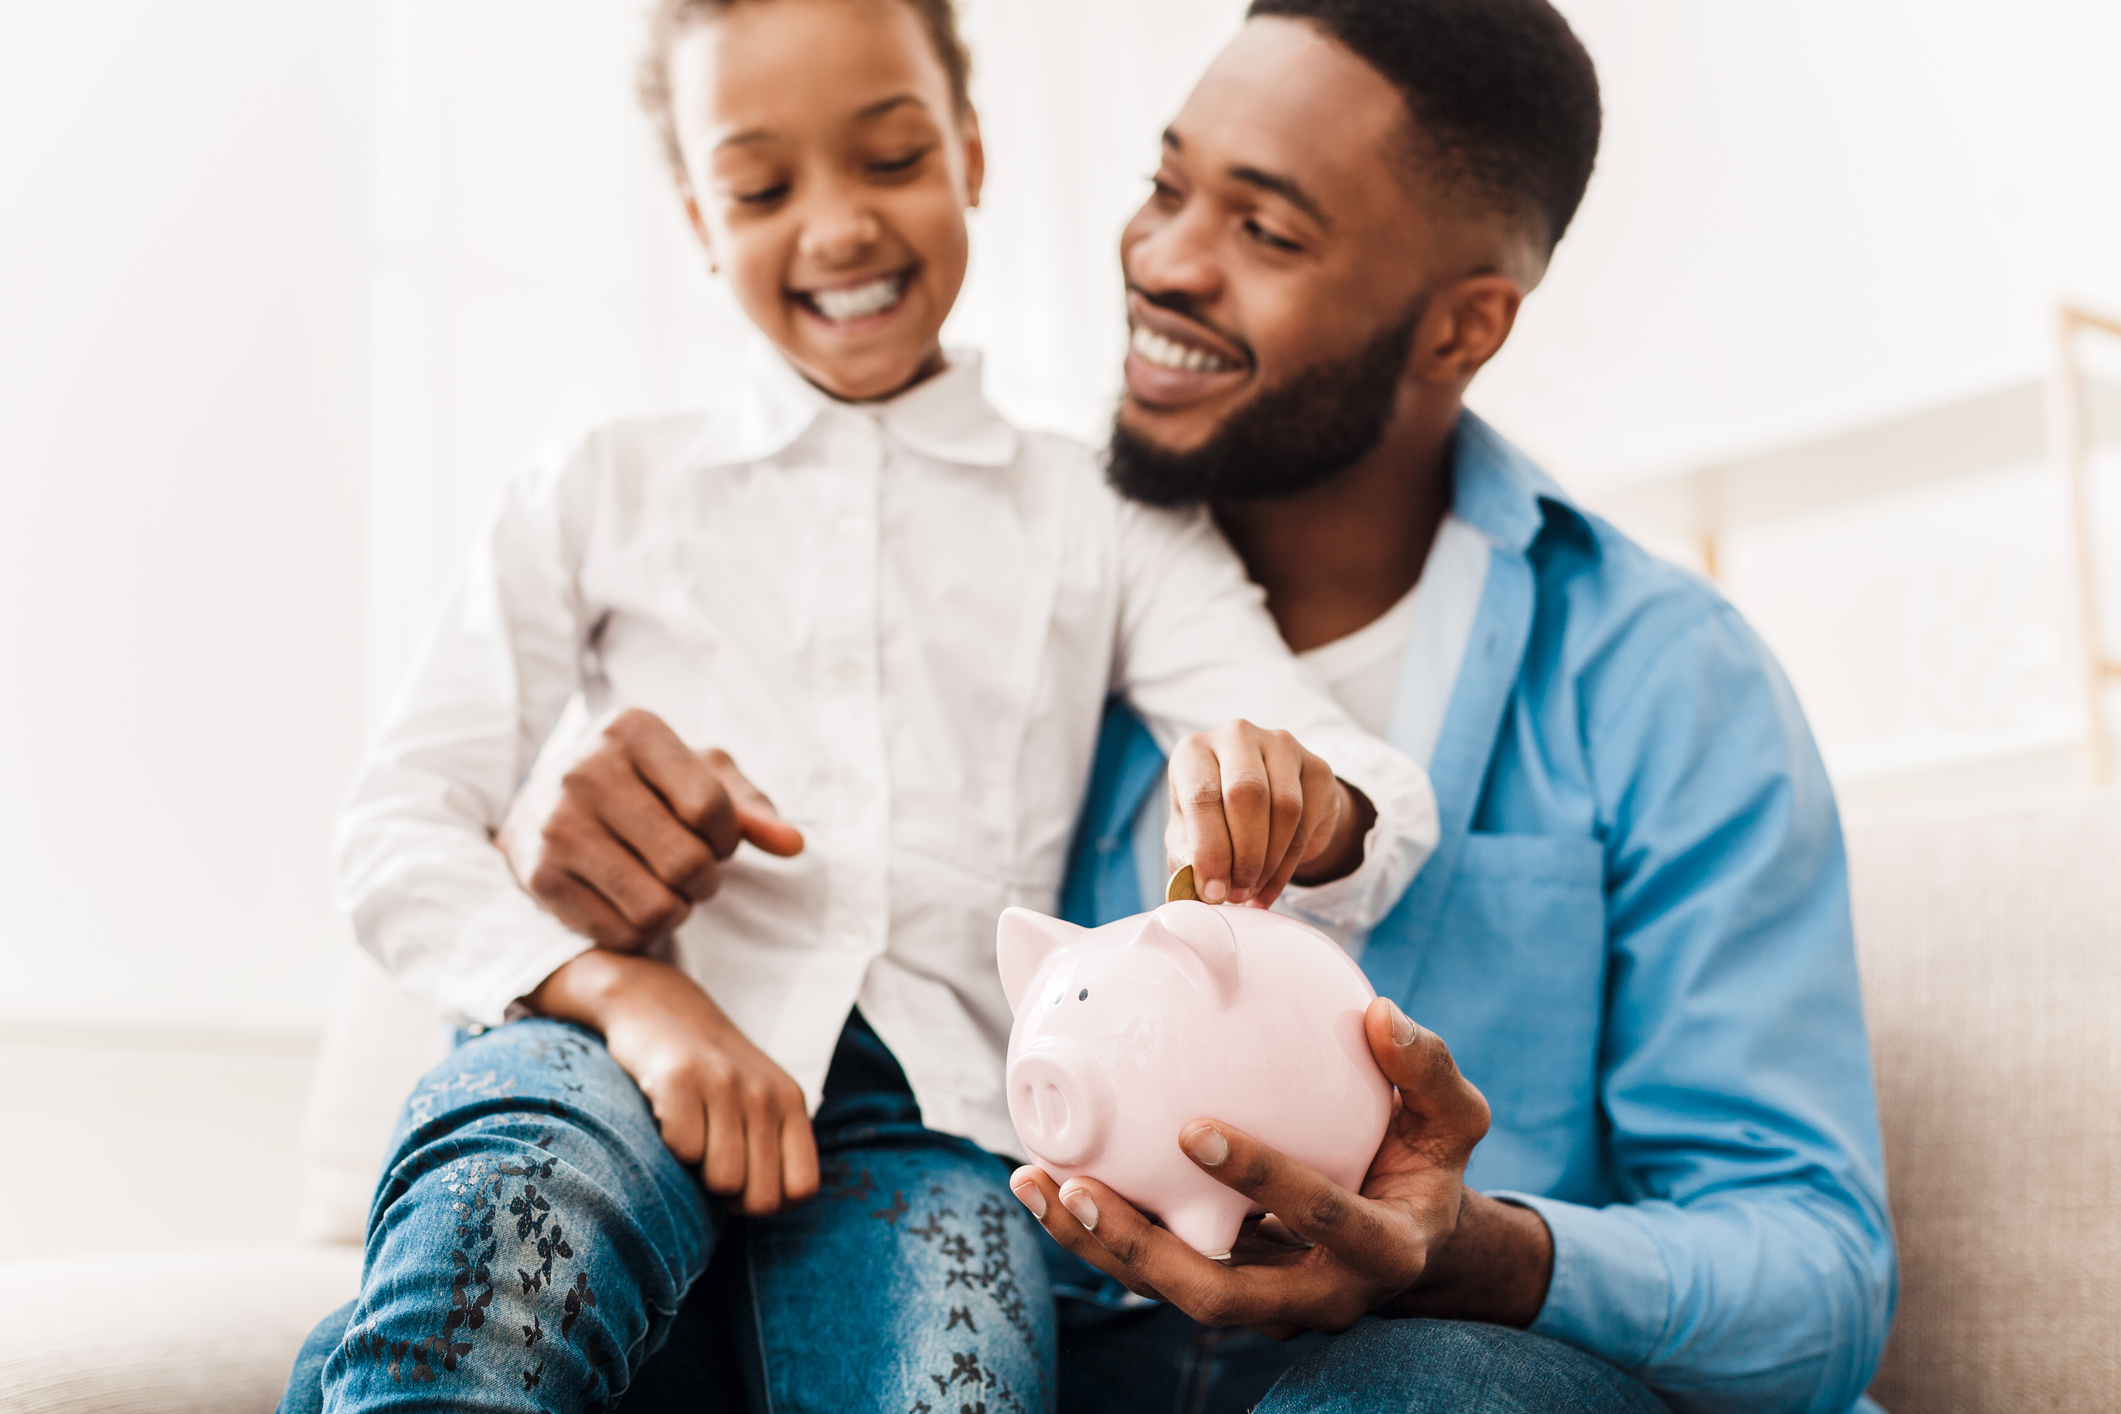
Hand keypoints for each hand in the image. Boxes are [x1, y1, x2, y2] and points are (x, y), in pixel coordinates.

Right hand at [498, 707, 804, 950]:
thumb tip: (792, 843)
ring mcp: (556, 826)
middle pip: (687, 862)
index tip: (717, 839)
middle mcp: (585, 772)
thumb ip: (749, 807)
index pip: (711, 807)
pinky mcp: (540, 877)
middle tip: (694, 873)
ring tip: (667, 888)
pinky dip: (644, 932)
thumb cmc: (640, 786)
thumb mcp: (696, 775)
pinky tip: (634, 904)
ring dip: (679, 910)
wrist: (540, 806)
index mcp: (631, 730)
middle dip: (707, 880)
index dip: (728, 838)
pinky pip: (622, 934)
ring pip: (657, 907)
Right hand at [528, 950, 819, 1213]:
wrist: (655, 1004)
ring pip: (722, 1181)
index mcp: (791, 1102)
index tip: (742, 1181)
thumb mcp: (758, 1099)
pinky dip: (668, 1146)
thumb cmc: (708, 1072)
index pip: (801, 1189)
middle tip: (709, 1159)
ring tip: (691, 1132)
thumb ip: (774, 1147)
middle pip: (760, 1197)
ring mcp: (725, 1083)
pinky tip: (668, 1113)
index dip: (767, 1200)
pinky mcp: (681, 1077)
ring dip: (697, 1171)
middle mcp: (765, 1092)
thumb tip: (769, 1209)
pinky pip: (682, 1151)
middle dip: (729, 1196)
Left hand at [1008, 998, 1552, 1338]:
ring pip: (1172, 1293)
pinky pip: (1156, 1273)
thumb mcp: (1453, 1120)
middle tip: (1079, 1187)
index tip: (1192, 1128)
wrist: (1417, 1240)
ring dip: (1099, 1246)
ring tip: (1037, 1183)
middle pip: (1220, 1296)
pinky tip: (1046, 1183)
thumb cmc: (1428, 1164)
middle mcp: (1319, 1294)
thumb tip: (1378, 1013)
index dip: (1261, 1177)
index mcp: (1384, 1249)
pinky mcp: (1227, 1291)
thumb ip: (1427, 1070)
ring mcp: (1267, 1303)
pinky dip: (1098, 1236)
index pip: (1320, 1218)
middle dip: (1143, 1250)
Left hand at [1164, 720, 1375, 906]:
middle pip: (1247, 794)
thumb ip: (1186, 855)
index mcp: (1194, 751)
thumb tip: (1196, 883)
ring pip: (1285, 808)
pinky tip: (1272, 884)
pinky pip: (1309, 819)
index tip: (1213, 891)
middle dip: (1244, 855)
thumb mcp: (1188, 835)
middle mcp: (1236, 736)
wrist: (1266, 801)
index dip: (1210, 849)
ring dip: (1269, 862)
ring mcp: (1280, 745)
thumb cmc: (1215, 818)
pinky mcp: (1317, 767)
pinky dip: (1290, 863)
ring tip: (1252, 890)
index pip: (1203, 795)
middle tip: (1237, 893)